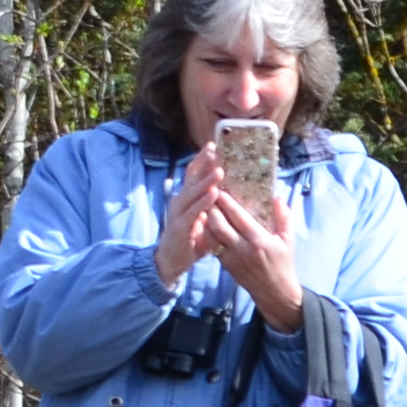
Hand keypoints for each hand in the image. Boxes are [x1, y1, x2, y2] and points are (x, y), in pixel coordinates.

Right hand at [151, 150, 218, 295]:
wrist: (171, 261)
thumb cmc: (191, 240)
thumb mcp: (205, 221)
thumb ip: (215, 209)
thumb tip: (235, 197)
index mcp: (187, 198)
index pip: (193, 173)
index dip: (202, 159)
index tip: (214, 144)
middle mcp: (180, 201)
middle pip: (192, 177)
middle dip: (204, 163)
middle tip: (216, 149)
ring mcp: (178, 213)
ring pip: (193, 192)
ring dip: (207, 181)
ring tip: (220, 170)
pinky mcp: (180, 227)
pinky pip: (193, 212)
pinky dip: (203, 202)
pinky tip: (214, 194)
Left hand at [201, 174, 305, 329]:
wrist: (274, 292)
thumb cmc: (283, 263)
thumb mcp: (288, 240)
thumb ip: (284, 217)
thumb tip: (277, 197)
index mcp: (258, 240)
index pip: (238, 217)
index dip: (227, 202)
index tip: (220, 188)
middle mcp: (242, 249)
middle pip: (219, 225)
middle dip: (211, 208)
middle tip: (207, 194)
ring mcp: (231, 258)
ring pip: (213, 235)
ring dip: (208, 220)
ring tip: (205, 206)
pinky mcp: (225, 265)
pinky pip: (214, 245)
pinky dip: (210, 233)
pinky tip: (209, 223)